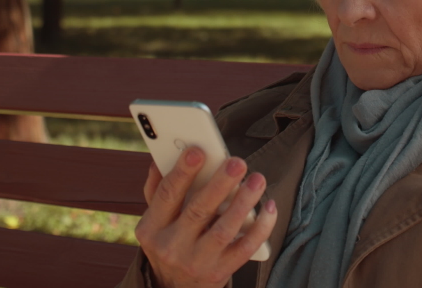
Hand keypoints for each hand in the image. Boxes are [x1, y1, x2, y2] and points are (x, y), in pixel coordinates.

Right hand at [135, 147, 276, 287]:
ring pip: (224, 229)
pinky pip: (245, 248)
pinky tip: (269, 207)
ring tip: (257, 180)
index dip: (182, 172)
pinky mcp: (220, 272)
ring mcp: (197, 261)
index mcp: (152, 228)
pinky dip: (260, 227)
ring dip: (244, 202)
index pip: (167, 195)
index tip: (198, 150)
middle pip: (199, 210)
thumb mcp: (155, 221)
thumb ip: (157, 189)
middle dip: (220, 184)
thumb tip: (160, 156)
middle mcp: (172, 246)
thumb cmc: (170, 241)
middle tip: (237, 162)